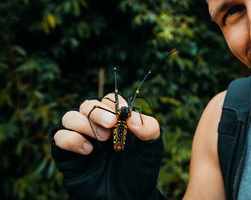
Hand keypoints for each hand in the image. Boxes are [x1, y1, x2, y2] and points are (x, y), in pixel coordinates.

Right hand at [49, 93, 163, 198]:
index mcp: (116, 121)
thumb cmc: (138, 173)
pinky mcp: (66, 154)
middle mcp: (96, 126)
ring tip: (102, 140)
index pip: (109, 100)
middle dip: (99, 111)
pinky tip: (88, 151)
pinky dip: (72, 139)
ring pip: (70, 116)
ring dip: (85, 124)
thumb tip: (133, 116)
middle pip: (88, 104)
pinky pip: (59, 136)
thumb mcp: (151, 151)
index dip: (114, 102)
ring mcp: (80, 139)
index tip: (123, 112)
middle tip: (112, 124)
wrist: (125, 199)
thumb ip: (150, 130)